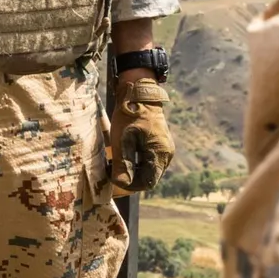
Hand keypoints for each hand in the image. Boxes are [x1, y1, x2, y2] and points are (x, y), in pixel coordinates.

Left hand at [110, 75, 173, 194]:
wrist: (139, 92)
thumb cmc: (129, 115)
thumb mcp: (122, 140)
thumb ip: (122, 164)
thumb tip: (121, 184)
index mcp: (159, 154)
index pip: (147, 183)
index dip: (130, 185)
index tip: (114, 177)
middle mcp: (166, 154)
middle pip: (149, 177)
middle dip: (130, 177)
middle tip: (111, 169)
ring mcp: (165, 149)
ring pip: (149, 169)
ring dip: (132, 170)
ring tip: (115, 161)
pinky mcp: (160, 144)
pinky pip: (149, 160)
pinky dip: (136, 162)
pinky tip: (123, 154)